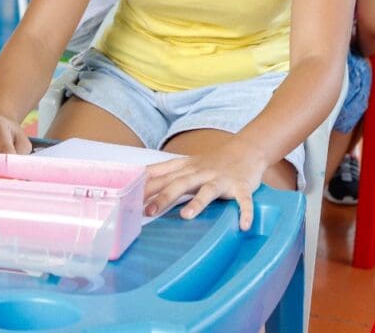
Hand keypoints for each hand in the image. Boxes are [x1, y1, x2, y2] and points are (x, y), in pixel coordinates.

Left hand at [143, 138, 268, 230]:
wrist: (246, 149)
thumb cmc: (211, 162)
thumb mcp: (186, 164)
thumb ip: (164, 174)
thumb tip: (137, 184)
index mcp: (186, 168)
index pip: (162, 176)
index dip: (145, 187)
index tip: (128, 198)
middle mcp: (201, 172)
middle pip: (181, 183)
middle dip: (164, 196)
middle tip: (148, 211)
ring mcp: (222, 179)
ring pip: (208, 190)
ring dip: (198, 202)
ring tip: (186, 216)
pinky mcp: (241, 186)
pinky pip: (244, 200)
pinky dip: (244, 212)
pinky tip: (242, 225)